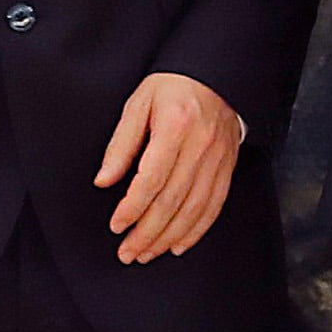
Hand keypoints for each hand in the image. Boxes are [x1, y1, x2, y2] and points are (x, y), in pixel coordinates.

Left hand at [96, 72, 247, 264]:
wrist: (216, 77)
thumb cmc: (172, 88)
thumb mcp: (138, 104)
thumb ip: (121, 144)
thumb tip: (104, 181)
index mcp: (176, 127)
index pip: (153, 178)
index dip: (133, 206)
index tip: (117, 225)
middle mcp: (200, 147)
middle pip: (173, 200)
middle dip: (148, 232)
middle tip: (127, 252)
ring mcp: (218, 160)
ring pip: (194, 209)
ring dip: (169, 237)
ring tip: (147, 254)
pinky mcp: (227, 169)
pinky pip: (213, 206)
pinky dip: (196, 230)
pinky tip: (179, 245)